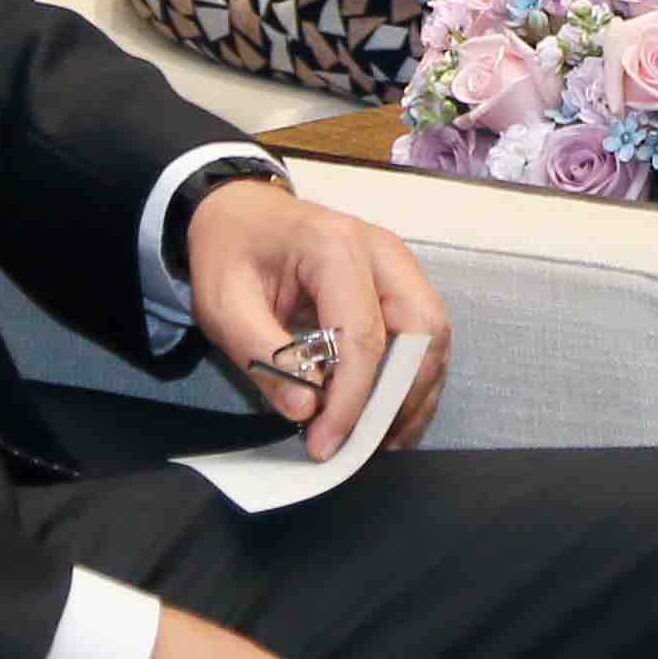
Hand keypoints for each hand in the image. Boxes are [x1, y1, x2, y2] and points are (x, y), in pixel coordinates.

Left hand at [179, 175, 452, 460]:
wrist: (238, 213)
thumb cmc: (229, 253)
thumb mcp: (223, 305)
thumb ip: (263, 355)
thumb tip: (307, 411)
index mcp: (336, 248)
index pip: (363, 336)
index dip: (351, 399)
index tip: (325, 444)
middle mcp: (382, 252)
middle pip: (422, 331)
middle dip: (400, 398)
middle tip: (364, 445)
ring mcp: (398, 266)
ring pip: (434, 336)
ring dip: (415, 394)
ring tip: (380, 440)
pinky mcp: (401, 282)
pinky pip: (425, 335)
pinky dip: (415, 380)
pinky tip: (390, 416)